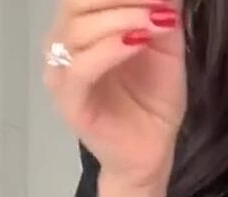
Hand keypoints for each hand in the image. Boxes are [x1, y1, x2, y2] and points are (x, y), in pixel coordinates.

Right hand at [44, 2, 186, 187]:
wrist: (151, 151)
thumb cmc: (153, 100)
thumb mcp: (165, 44)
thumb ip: (161, 10)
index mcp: (82, 24)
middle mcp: (64, 42)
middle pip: (78, 1)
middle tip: (159, 1)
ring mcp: (62, 72)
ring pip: (78, 29)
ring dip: (122, 18)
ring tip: (157, 21)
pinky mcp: (69, 102)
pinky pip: (80, 67)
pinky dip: (110, 49)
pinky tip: (138, 43)